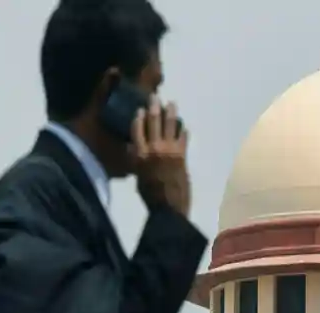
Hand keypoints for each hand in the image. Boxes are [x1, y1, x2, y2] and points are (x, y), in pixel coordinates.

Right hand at [132, 96, 190, 216]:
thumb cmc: (150, 195)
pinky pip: (183, 139)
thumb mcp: (138, 176)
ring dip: (171, 113)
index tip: (141, 109)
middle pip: (153, 122)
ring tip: (172, 104)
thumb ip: (137, 160)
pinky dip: (183, 131)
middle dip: (154, 108)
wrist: (169, 207)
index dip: (139, 118)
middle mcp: (153, 148)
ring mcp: (169, 150)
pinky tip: (184, 126)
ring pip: (170, 126)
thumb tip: (135, 149)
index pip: (136, 130)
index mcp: (139, 154)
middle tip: (156, 97)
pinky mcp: (182, 155)